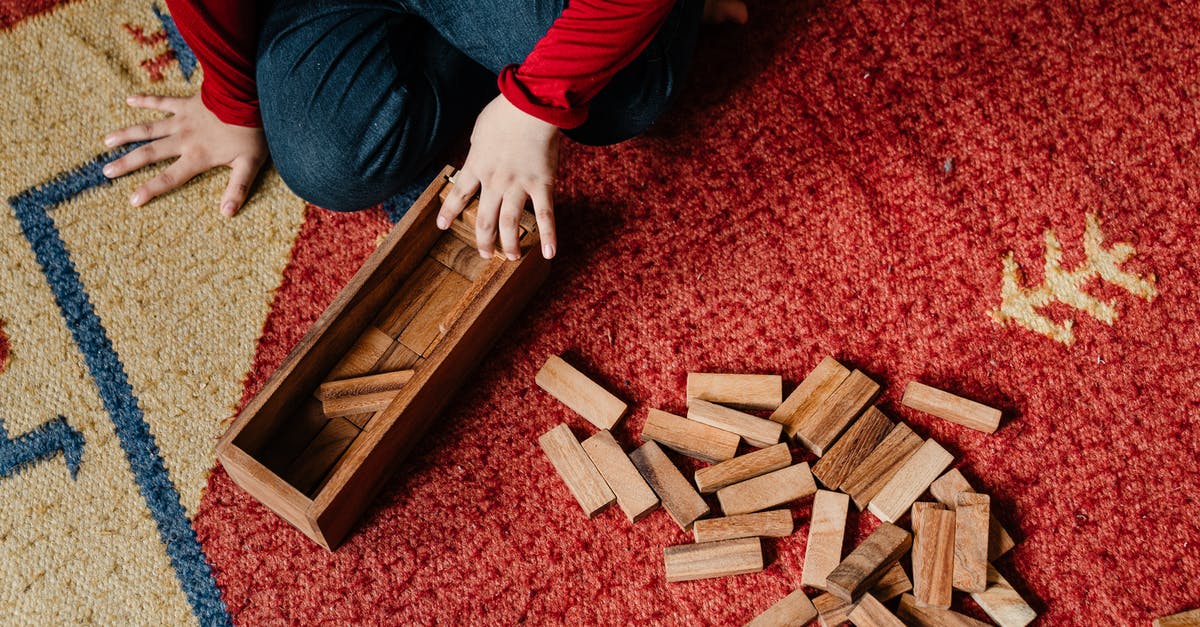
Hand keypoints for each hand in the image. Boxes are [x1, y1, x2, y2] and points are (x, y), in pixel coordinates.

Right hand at [102, 94, 267, 216]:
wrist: (247, 97)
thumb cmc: (251, 132)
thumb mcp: (249, 164)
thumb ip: (237, 188)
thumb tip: (227, 214)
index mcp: (197, 157)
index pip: (170, 178)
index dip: (150, 189)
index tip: (132, 200)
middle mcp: (184, 140)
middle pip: (149, 154)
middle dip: (127, 163)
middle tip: (106, 171)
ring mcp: (182, 120)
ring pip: (148, 129)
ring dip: (126, 134)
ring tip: (106, 141)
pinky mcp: (185, 103)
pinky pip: (161, 101)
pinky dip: (145, 100)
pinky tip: (129, 99)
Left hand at [437, 94, 559, 259]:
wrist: (531, 106)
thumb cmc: (506, 111)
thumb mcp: (481, 129)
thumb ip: (479, 145)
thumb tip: (478, 150)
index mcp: (477, 165)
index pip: (459, 193)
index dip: (449, 211)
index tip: (442, 225)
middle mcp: (495, 181)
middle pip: (485, 219)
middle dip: (484, 240)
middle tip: (486, 254)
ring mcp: (519, 185)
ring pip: (510, 223)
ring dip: (510, 243)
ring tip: (511, 256)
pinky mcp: (542, 184)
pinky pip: (545, 215)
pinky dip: (549, 236)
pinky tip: (549, 253)